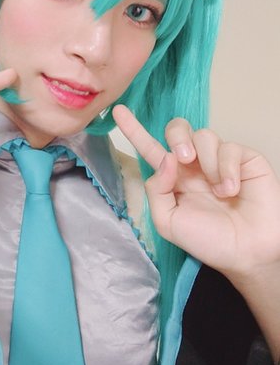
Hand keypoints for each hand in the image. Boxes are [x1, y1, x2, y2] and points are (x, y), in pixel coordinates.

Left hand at [113, 105, 279, 280]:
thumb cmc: (209, 241)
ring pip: (204, 135)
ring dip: (206, 161)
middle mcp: (194, 165)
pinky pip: (229, 147)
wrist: (247, 252)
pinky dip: (227, 169)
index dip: (134, 129)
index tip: (117, 111)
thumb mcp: (168, 222)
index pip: (149, 148)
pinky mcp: (244, 159)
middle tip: (183, 158)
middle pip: (177, 129)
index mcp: (173, 178)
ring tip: (216, 190)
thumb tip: (164, 159)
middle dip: (177, 137)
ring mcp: (218, 160)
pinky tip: (231, 190)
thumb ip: (157, 191)